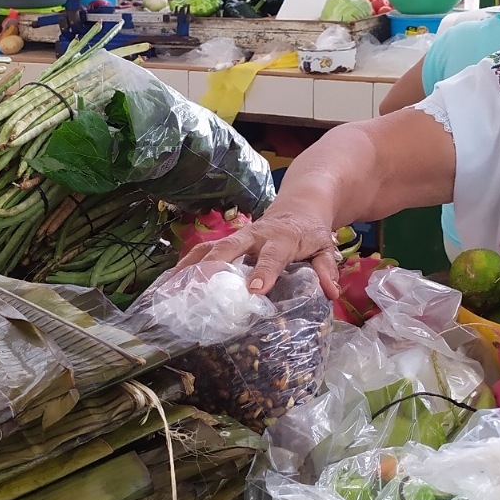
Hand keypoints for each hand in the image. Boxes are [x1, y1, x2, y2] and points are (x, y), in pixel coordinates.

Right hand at [177, 209, 341, 297]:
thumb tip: (330, 293)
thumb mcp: (323, 247)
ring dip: (189, 267)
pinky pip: (201, 252)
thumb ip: (325, 269)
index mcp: (282, 238)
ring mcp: (237, 237)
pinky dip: (184, 266)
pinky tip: (169, 284)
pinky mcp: (225, 241)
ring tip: (169, 290)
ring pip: (209, 249)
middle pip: (229, 248)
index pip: (272, 256)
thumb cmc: (310, 232)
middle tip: (196, 288)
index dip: (263, 271)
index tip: (254, 290)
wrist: (298, 205)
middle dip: (213, 267)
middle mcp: (255, 235)